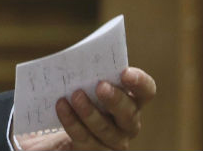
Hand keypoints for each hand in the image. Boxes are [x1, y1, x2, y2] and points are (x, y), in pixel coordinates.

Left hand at [15, 67, 156, 149]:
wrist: (57, 131)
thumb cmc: (75, 99)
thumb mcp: (84, 85)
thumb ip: (88, 74)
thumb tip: (77, 61)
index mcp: (131, 101)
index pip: (145, 92)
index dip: (140, 82)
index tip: (125, 72)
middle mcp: (127, 124)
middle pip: (129, 114)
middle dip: (116, 100)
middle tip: (101, 86)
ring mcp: (113, 141)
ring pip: (106, 130)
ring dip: (90, 112)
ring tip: (76, 96)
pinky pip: (85, 140)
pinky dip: (72, 123)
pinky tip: (61, 107)